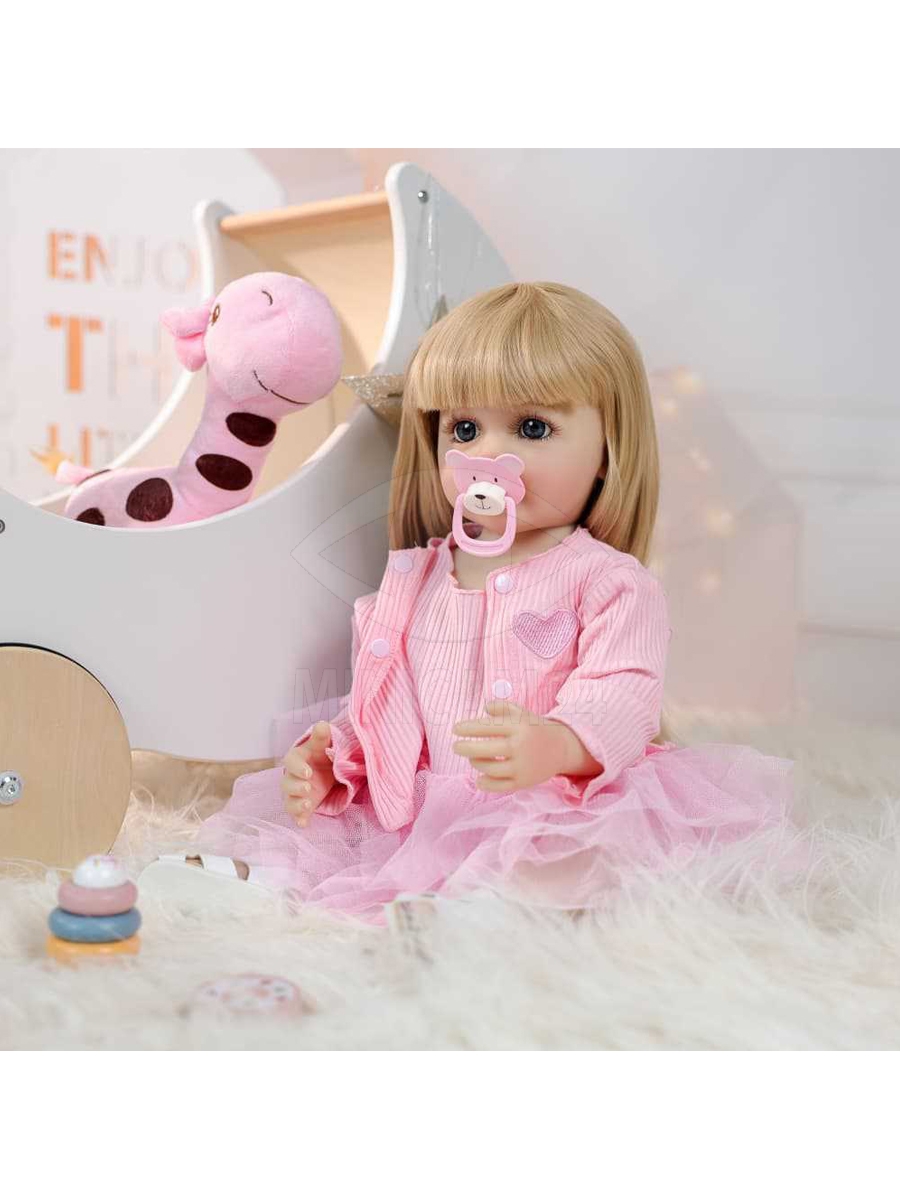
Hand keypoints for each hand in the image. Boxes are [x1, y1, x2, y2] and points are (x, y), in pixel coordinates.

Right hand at [281, 721, 335, 826]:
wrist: (323, 769)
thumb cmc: (320, 754)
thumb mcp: (322, 745)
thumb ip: (321, 737)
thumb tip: (322, 724)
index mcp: (295, 760)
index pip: (291, 763)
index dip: (298, 768)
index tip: (308, 772)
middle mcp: (291, 777)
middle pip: (287, 784)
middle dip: (296, 787)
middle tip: (308, 788)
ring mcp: (295, 793)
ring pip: (289, 801)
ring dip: (296, 804)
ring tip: (307, 806)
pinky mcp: (300, 806)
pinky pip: (295, 814)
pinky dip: (298, 819)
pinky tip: (303, 824)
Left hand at [452, 700, 593, 791]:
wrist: (561, 748)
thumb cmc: (534, 728)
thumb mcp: (521, 713)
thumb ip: (501, 707)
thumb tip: (484, 707)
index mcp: (518, 727)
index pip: (488, 727)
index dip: (468, 728)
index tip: (455, 729)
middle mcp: (520, 747)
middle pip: (485, 750)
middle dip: (465, 748)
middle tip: (456, 746)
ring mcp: (522, 766)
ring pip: (490, 768)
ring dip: (476, 762)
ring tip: (472, 758)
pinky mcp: (523, 782)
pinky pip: (500, 786)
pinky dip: (486, 784)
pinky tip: (479, 779)